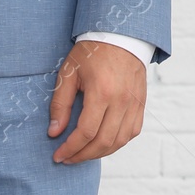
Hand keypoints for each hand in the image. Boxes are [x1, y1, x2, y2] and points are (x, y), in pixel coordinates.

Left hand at [48, 41, 145, 164]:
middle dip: (82, 156)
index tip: (58, 155)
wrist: (121, 36)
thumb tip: (54, 132)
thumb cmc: (92, 53)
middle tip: (67, 159)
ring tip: (81, 154)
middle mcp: (122, 100)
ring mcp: (134, 103)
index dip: (71, 148)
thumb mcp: (68, 74)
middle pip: (103, 142)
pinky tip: (101, 145)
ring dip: (99, 153)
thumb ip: (60, 105)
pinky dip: (116, 144)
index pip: (86, 132)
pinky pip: (131, 132)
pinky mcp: (141, 104)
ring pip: (119, 141)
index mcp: (102, 92)